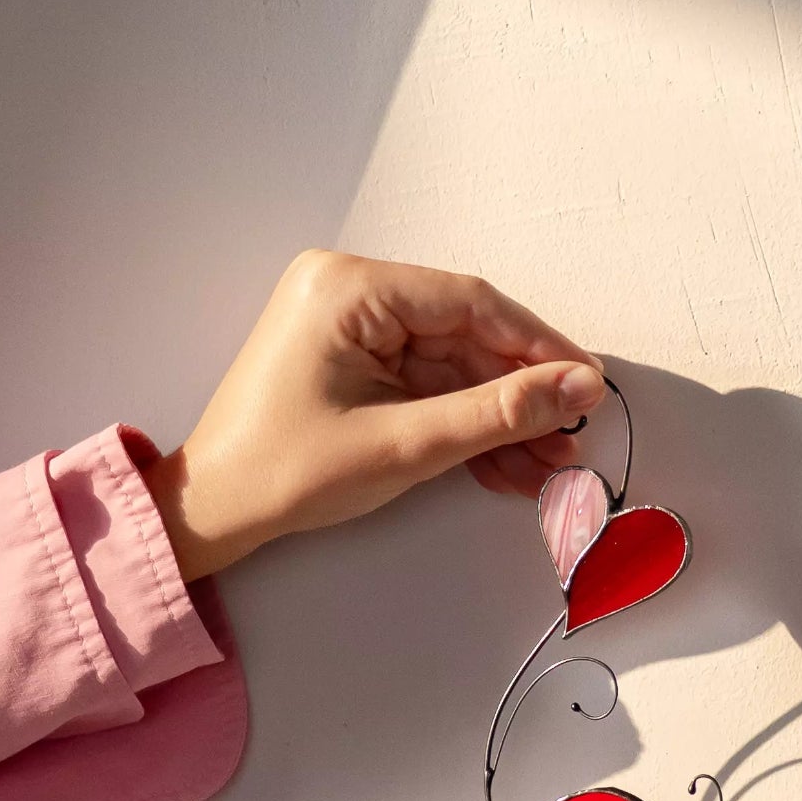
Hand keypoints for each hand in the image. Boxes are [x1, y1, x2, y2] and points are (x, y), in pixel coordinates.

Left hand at [140, 250, 606, 579]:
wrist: (212, 512)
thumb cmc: (285, 472)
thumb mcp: (407, 443)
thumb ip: (500, 412)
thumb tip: (578, 388)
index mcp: (348, 288)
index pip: (471, 303)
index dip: (539, 347)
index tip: (588, 384)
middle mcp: (348, 291)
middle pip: (466, 336)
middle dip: (521, 395)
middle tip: (573, 438)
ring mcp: (349, 327)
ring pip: (452, 367)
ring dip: (499, 418)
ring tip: (549, 466)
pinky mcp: (352, 362)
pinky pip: (425, 386)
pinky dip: (463, 425)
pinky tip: (507, 464)